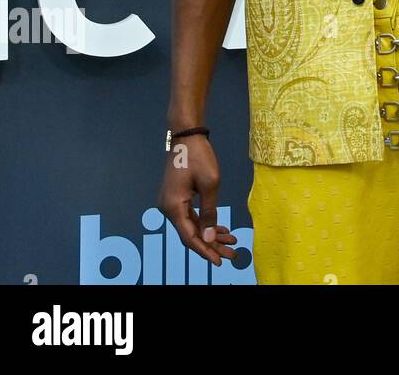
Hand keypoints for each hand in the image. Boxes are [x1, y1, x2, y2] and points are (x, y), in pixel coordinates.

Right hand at [157, 135, 238, 266]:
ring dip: (210, 234)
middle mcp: (167, 209)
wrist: (187, 137)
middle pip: (190, 233)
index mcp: (173, 207)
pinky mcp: (176, 198)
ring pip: (191, 226)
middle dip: (211, 245)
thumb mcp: (210, 184)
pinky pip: (190, 216)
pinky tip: (220, 229)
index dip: (205, 251)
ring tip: (231, 242)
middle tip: (232, 254)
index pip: (189, 237)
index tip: (220, 261)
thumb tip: (208, 237)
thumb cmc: (199, 157)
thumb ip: (210, 212)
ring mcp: (170, 204)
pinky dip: (205, 223)